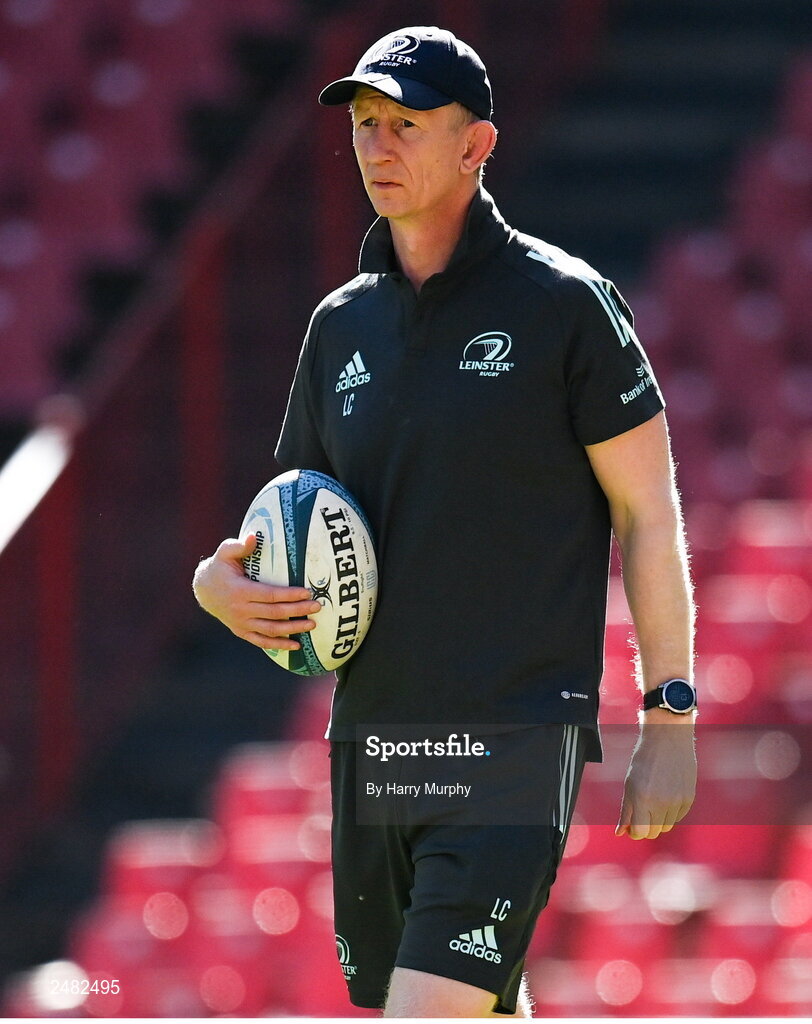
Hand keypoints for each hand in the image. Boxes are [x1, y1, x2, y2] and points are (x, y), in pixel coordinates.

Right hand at [192, 534, 320, 649]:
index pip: (269, 595)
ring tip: (312, 624)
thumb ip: (239, 546)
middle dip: (297, 610)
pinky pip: (262, 641)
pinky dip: (279, 645)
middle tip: (317, 606)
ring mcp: (241, 623)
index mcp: (239, 590)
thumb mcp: (225, 553)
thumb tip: (253, 537)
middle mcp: (240, 610)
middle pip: (274, 613)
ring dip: (292, 629)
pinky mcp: (241, 631)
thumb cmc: (220, 568)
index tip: (307, 592)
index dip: (289, 595)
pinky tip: (296, 646)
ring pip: (270, 630)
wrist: (203, 590)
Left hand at [615, 714, 695, 839]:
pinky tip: (665, 795)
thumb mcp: (629, 783)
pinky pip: (678, 817)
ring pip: (666, 826)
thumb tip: (620, 833)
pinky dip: (670, 812)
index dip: (634, 832)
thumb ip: (626, 811)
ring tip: (653, 800)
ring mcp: (677, 801)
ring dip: (658, 820)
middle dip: (645, 827)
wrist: (668, 738)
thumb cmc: (644, 759)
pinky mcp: (689, 798)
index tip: (631, 825)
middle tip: (640, 813)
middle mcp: (661, 802)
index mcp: (642, 798)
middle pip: (653, 832)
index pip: (640, 832)